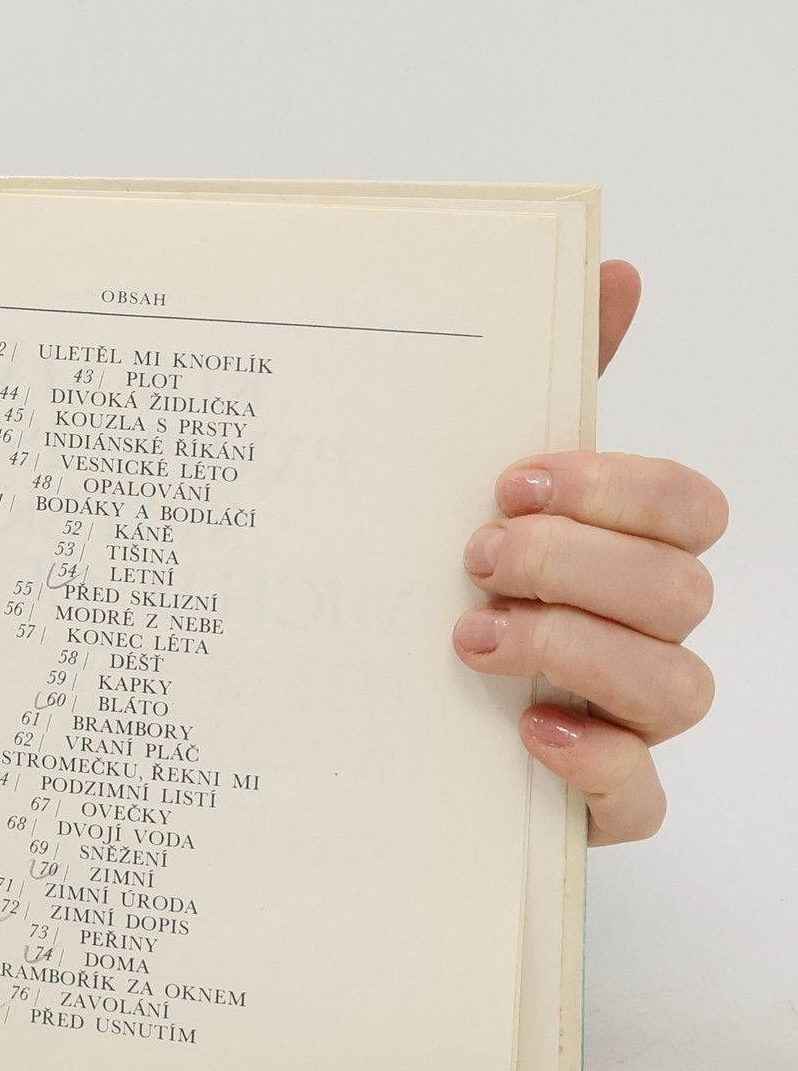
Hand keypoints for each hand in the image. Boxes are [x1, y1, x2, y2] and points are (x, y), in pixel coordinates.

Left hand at [453, 262, 726, 843]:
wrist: (380, 720)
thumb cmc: (454, 591)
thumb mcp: (479, 491)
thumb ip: (547, 390)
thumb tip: (614, 265)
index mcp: (627, 553)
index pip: (689, 508)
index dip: (616, 488)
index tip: (510, 479)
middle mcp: (644, 634)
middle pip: (682, 591)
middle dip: (578, 565)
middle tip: (475, 556)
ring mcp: (631, 723)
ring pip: (678, 687)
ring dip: (576, 652)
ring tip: (472, 638)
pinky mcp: (598, 805)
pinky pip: (641, 799)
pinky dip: (595, 764)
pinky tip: (528, 732)